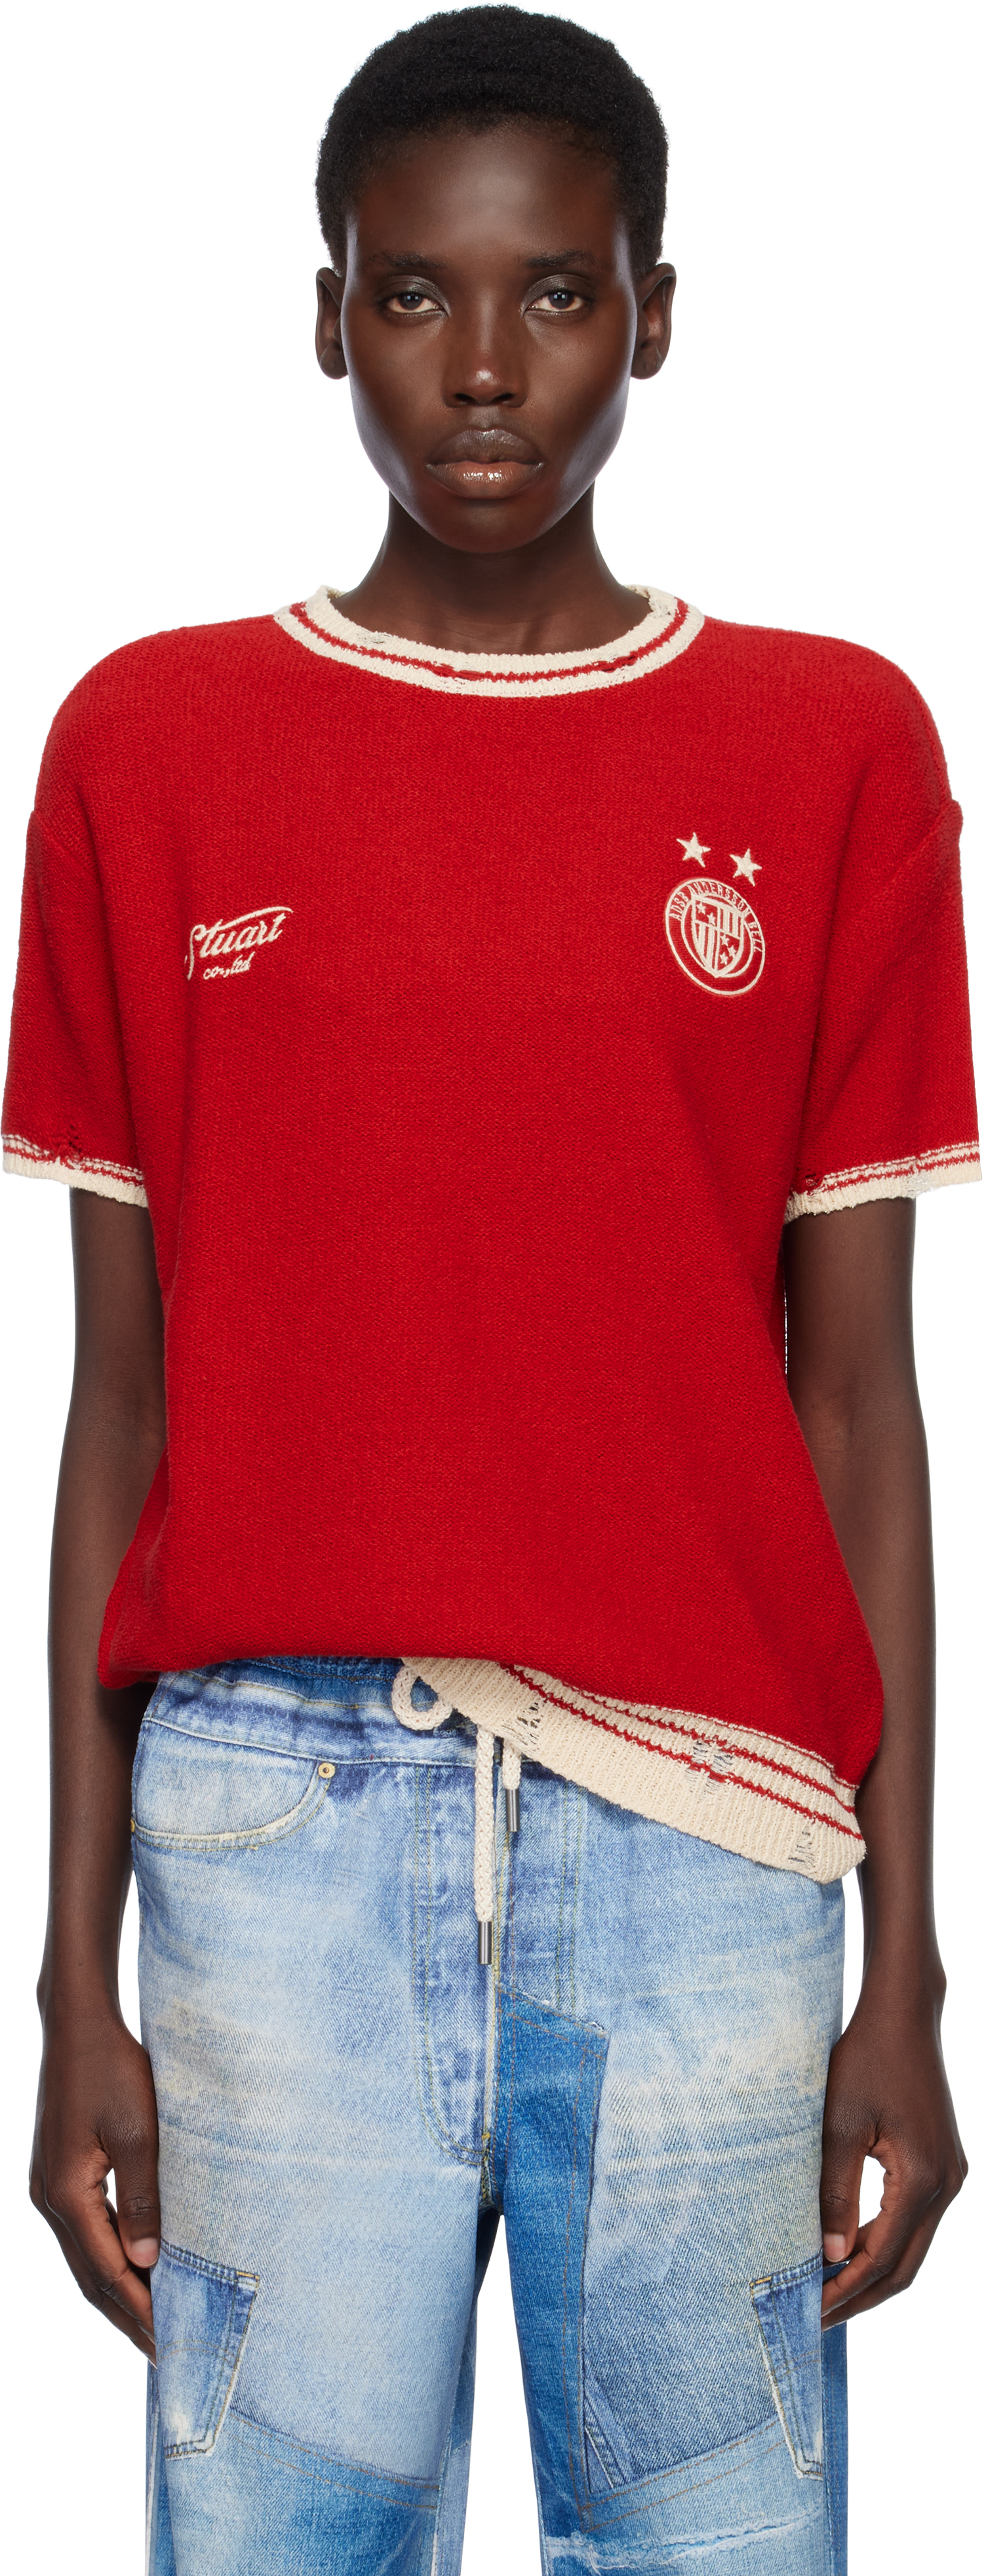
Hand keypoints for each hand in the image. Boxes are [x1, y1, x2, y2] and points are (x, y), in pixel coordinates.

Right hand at [31, 2004, 159, 2358]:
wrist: (78, 2025)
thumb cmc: (111, 2069)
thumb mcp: (136, 2130)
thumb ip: (144, 2196)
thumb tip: (148, 2260)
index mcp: (67, 2195)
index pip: (106, 2271)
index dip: (138, 2309)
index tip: (169, 2343)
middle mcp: (50, 2199)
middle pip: (90, 2275)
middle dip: (127, 2315)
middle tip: (164, 2352)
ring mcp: (50, 2188)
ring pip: (85, 2258)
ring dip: (117, 2292)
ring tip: (152, 2322)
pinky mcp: (60, 2175)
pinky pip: (85, 2233)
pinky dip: (109, 2259)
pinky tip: (133, 2268)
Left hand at [820, 1968, 965, 2324]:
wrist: (904, 2015)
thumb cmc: (866, 2059)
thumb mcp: (840, 2123)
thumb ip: (836, 2191)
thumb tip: (830, 2256)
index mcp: (922, 2179)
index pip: (881, 2258)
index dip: (845, 2290)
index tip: (808, 2313)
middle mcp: (945, 2184)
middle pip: (904, 2266)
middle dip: (859, 2296)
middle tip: (814, 2320)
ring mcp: (949, 2176)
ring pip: (911, 2248)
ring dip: (871, 2273)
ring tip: (825, 2292)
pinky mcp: (941, 2165)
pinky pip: (913, 2222)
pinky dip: (882, 2244)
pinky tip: (848, 2249)